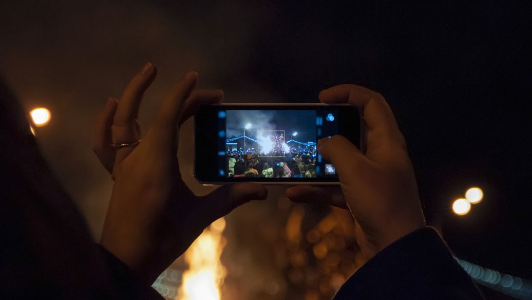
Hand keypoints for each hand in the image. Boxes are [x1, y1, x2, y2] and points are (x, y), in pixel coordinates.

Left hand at [92, 63, 267, 282]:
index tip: (197, 79)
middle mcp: (136, 158)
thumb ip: (230, 198)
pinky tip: (113, 106)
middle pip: (153, 114)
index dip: (183, 94)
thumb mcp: (199, 216)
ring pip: (122, 121)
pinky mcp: (118, 174)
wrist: (126, 260)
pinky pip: (105, 143)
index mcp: (157, 163)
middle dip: (176, 95)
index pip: (169, 117)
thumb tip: (262, 190)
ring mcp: (123, 165)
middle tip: (198, 84)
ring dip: (134, 93)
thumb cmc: (162, 239)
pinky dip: (107, 122)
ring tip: (149, 72)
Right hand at [286, 85, 424, 259]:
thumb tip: (324, 141)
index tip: (322, 98)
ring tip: (297, 161)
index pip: (372, 103)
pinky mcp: (361, 196)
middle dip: (330, 128)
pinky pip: (335, 186)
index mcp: (387, 141)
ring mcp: (370, 176)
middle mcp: (381, 154)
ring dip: (319, 162)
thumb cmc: (380, 201)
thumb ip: (337, 148)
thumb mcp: (355, 169)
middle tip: (309, 127)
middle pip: (354, 130)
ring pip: (341, 160)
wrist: (393, 246)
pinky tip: (295, 193)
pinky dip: (318, 189)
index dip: (348, 93)